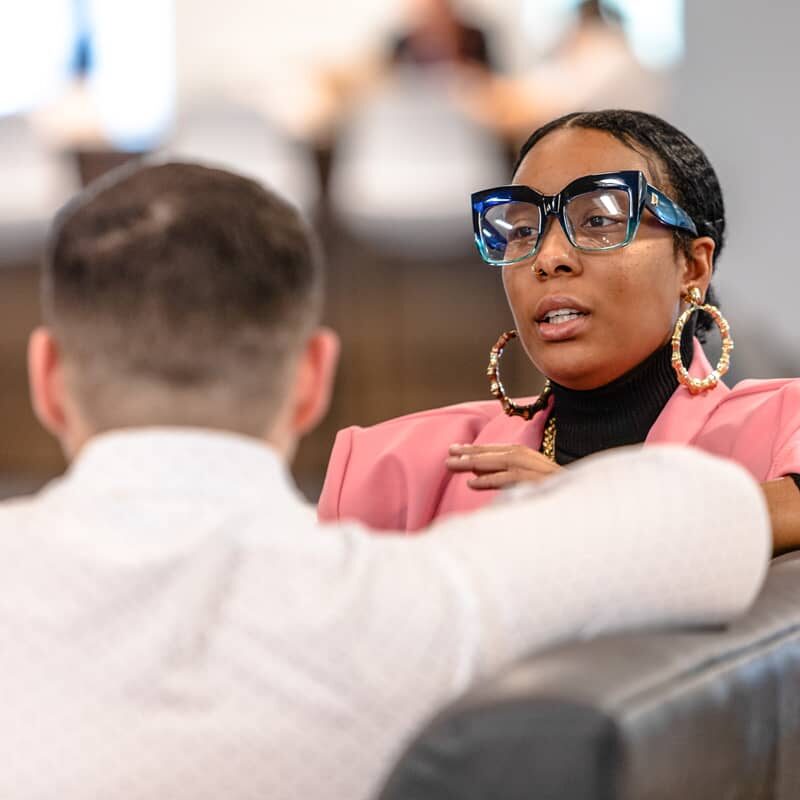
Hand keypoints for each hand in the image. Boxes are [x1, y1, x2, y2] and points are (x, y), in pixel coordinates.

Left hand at [445, 443, 561, 490]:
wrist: (583, 500)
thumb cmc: (556, 492)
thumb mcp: (532, 479)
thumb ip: (509, 474)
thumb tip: (480, 474)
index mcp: (527, 455)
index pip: (496, 450)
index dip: (475, 449)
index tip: (455, 449)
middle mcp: (528, 457)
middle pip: (493, 453)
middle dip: (469, 453)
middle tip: (448, 454)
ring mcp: (531, 469)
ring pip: (497, 462)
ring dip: (473, 462)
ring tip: (452, 464)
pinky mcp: (534, 481)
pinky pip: (507, 478)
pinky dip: (489, 480)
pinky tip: (472, 483)